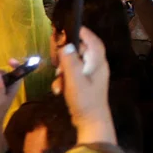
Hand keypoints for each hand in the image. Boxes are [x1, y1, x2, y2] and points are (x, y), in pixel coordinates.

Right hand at [59, 26, 114, 144]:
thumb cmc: (85, 100)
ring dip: (63, 68)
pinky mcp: (84, 84)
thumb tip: (67, 44)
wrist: (90, 123)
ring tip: (57, 75)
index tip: (67, 28)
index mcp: (98, 62)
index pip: (93, 40)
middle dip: (67, 52)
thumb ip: (70, 61)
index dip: (82, 32)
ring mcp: (91, 75)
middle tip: (55, 56)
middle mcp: (96, 66)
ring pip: (74, 63)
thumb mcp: (74, 80)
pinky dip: (64, 79)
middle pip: (81, 50)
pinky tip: (58, 89)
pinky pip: (72, 75)